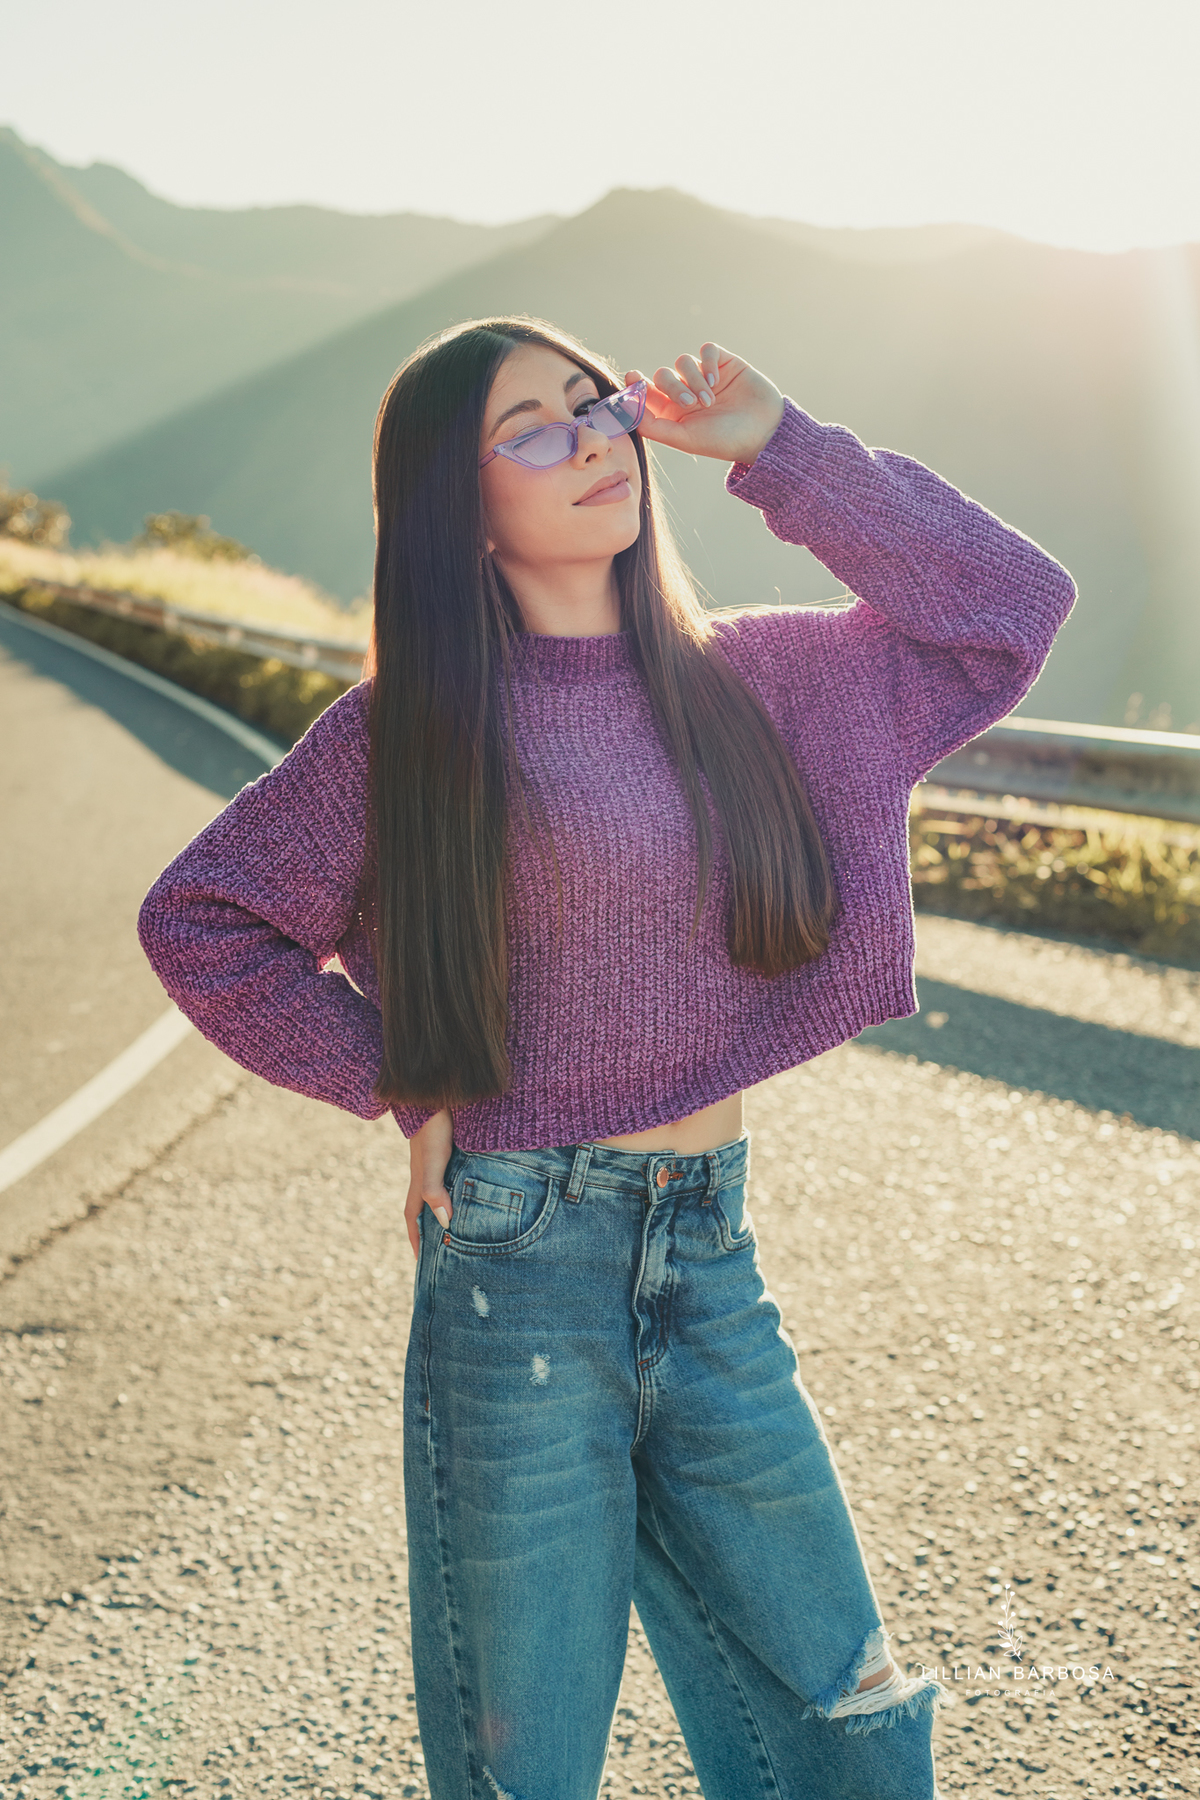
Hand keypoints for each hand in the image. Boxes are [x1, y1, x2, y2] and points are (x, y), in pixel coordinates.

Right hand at [405, 1105, 453, 1258]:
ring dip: (446, 1209)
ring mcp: (438, 1160)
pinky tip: (472, 1189)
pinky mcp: (450, 1149)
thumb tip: (445, 1222)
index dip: (416, 1238)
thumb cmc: (433, 1127)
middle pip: (426, 1206)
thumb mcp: (433, 1160)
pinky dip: (458, 1189)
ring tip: (461, 1226)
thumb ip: (435, 1190)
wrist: (435, 1093)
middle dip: (430, 1229)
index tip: (420, 1262)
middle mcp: (426, 1173)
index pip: (413, 1216)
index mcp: (418, 1180)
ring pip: (440, 1191)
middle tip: (442, 1250)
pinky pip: (453, 1177)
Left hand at [625, 342, 784, 466]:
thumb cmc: (724, 441)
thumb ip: (654, 426)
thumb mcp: (685, 439)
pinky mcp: (723, 363)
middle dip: (673, 387)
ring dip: (693, 379)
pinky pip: (706, 350)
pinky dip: (707, 361)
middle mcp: (686, 393)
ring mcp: (704, 377)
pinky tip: (716, 379)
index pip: (646, 393)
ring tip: (710, 399)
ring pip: (683, 362)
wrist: (765, 432)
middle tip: (691, 404)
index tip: (631, 377)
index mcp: (672, 413)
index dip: (635, 383)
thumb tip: (628, 410)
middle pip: (663, 375)